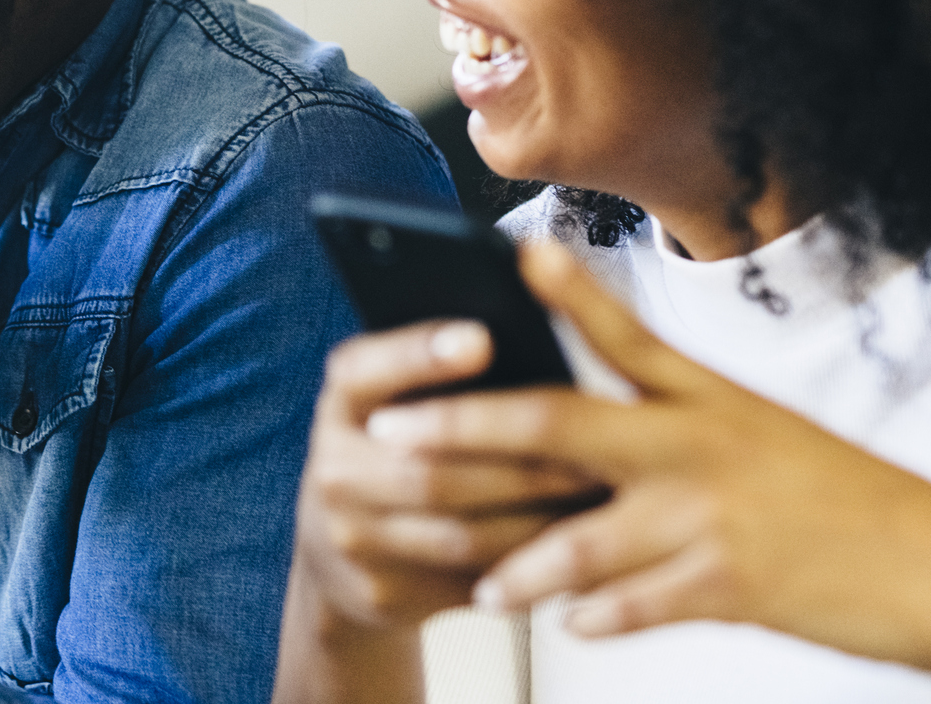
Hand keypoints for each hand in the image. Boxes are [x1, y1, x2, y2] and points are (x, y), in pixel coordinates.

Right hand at [293, 314, 599, 630]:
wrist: (337, 548)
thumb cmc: (397, 446)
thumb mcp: (396, 397)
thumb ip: (440, 373)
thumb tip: (528, 339)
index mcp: (343, 400)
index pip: (370, 369)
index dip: (423, 355)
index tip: (482, 338)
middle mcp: (334, 467)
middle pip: (433, 469)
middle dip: (522, 464)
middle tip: (594, 454)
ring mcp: (352, 538)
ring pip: (462, 534)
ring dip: (538, 522)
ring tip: (596, 506)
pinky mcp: (381, 592)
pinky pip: (471, 582)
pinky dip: (527, 567)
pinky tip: (571, 551)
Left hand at [364, 240, 930, 702]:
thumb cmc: (826, 491)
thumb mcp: (750, 428)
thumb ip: (665, 416)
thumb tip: (566, 421)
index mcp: (701, 396)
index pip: (618, 330)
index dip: (562, 289)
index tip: (505, 249)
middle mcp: (695, 444)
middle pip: (556, 424)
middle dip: (464, 428)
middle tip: (391, 435)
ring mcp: (707, 515)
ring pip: (577, 536)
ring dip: (517, 563)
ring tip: (481, 584)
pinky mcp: (729, 585)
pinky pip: (635, 604)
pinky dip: (597, 616)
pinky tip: (569, 622)